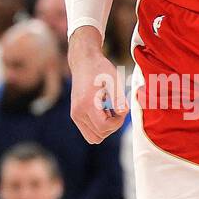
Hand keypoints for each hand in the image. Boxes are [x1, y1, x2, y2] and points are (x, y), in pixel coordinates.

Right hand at [67, 27, 128, 143]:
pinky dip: (99, 127)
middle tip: (117, 109)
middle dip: (112, 126)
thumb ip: (119, 97)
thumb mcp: (114, 79)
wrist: (84, 62)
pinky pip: (89, 132)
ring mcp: (75, 115)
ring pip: (93, 137)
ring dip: (105, 129)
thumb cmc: (101, 69)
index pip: (104, 127)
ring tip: (109, 111)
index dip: (117, 122)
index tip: (121, 109)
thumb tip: (122, 112)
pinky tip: (103, 112)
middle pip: (99, 135)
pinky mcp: (75, 115)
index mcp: (87, 104)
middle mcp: (78, 112)